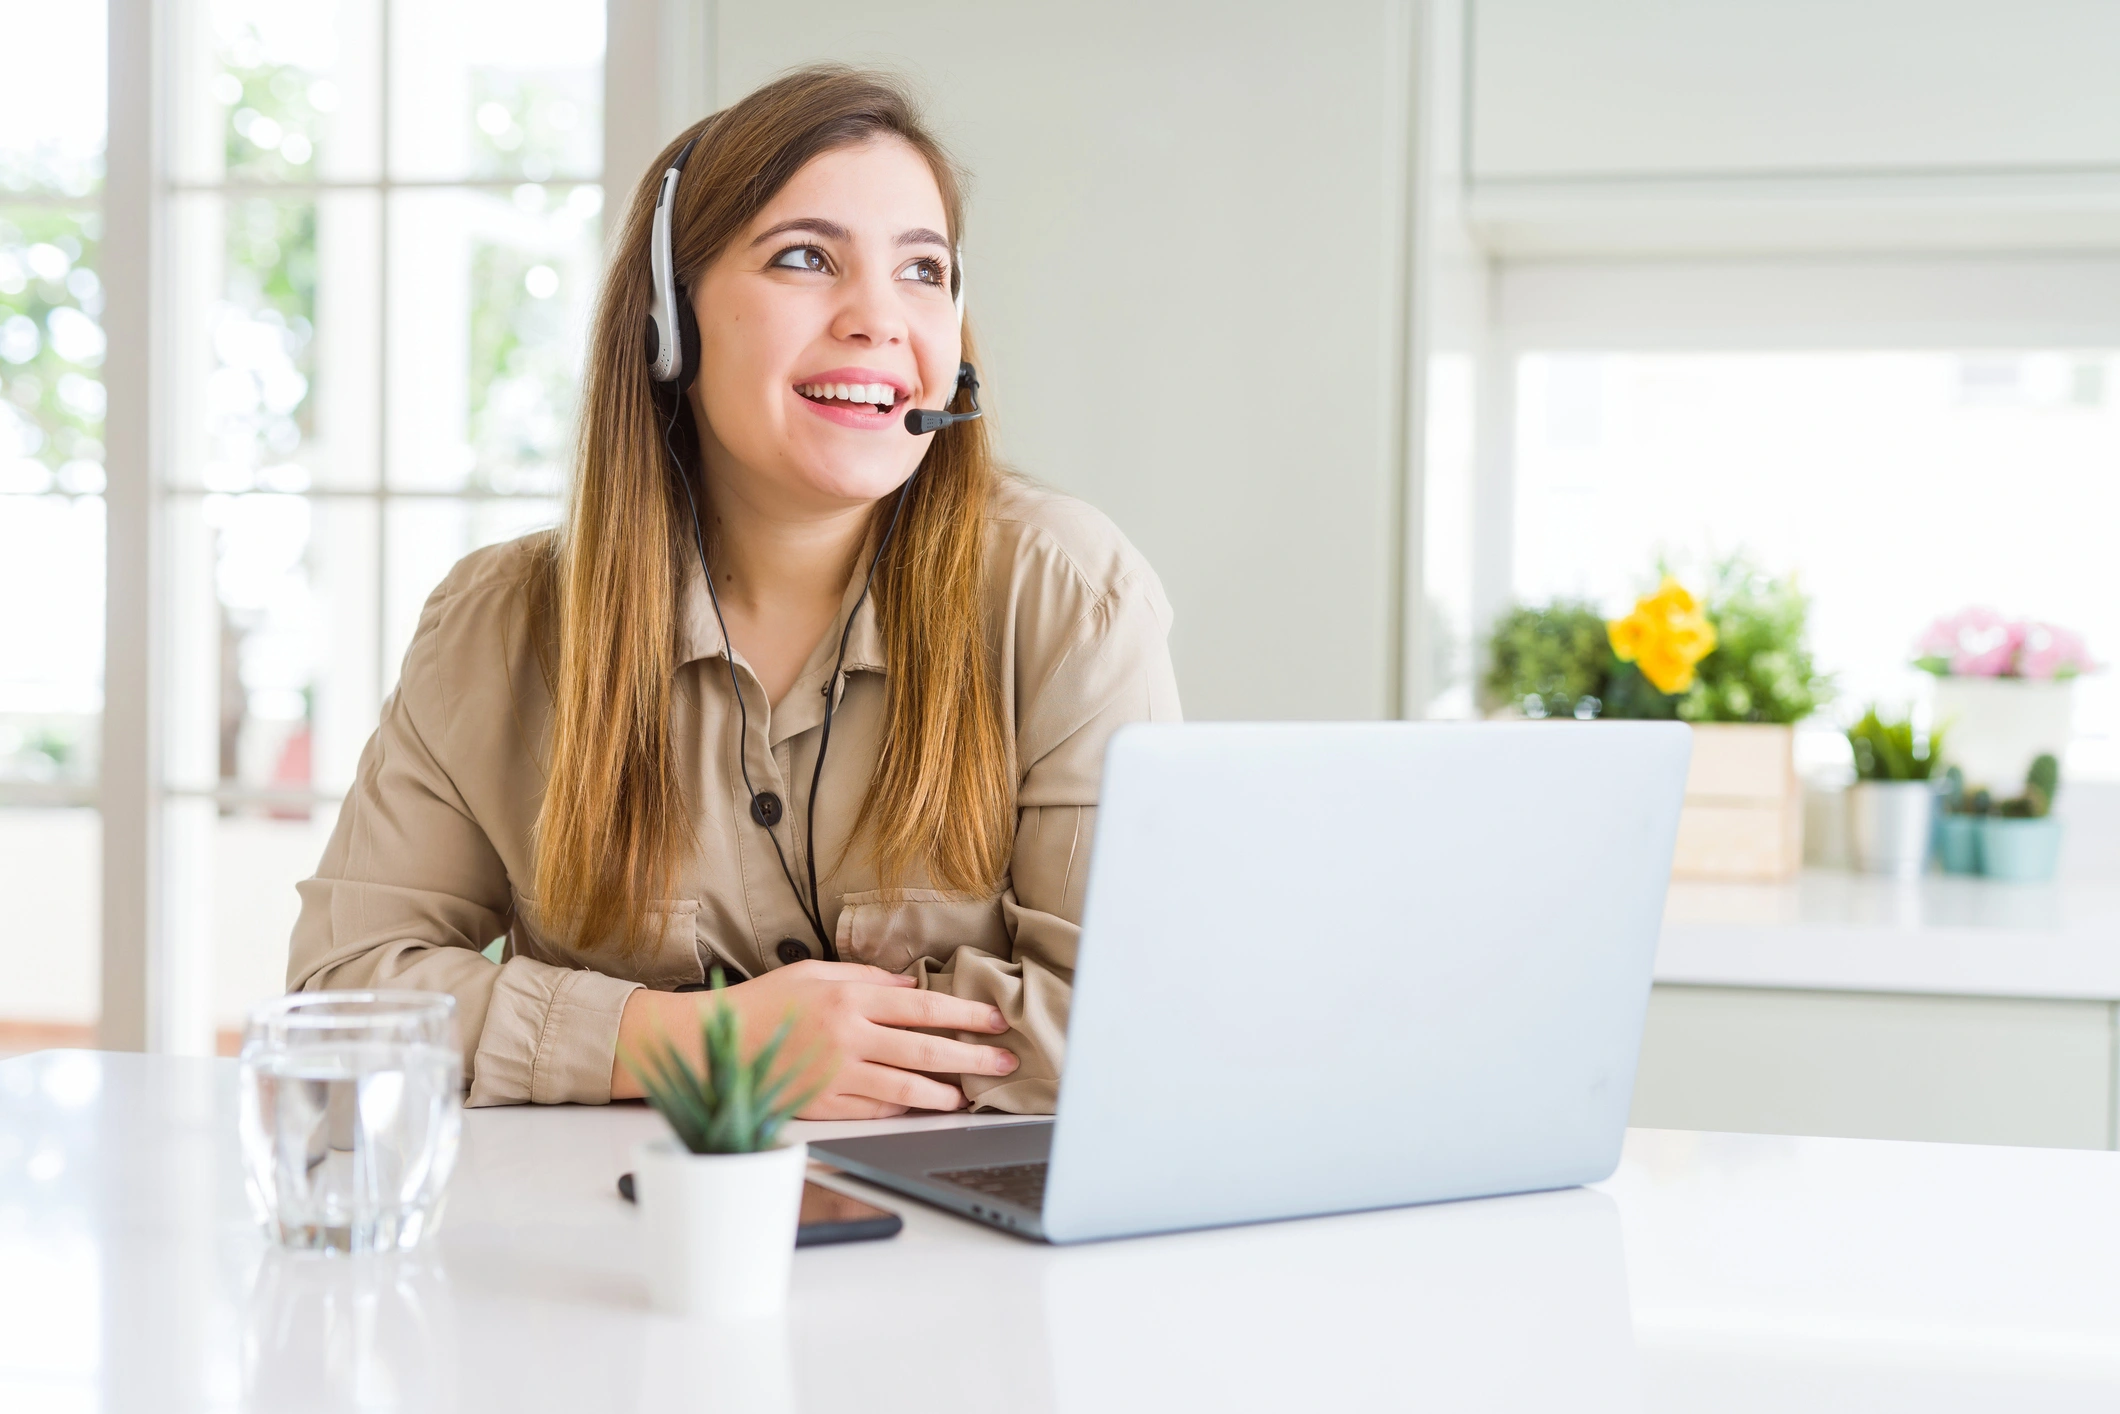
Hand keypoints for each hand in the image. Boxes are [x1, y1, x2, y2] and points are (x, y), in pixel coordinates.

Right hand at [610, 961, 1017, 1117]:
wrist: (714, 1044)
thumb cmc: (765, 1002)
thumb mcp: (815, 973)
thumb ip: (867, 978)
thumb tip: (912, 987)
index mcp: (850, 1000)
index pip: (924, 1008)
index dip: (966, 1014)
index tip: (995, 1019)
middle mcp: (849, 1038)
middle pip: (926, 1051)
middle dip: (972, 1057)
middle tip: (1004, 1062)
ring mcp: (838, 1077)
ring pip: (905, 1090)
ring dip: (943, 1094)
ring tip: (968, 1096)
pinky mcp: (825, 1106)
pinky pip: (874, 1111)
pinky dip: (901, 1111)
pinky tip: (922, 1109)